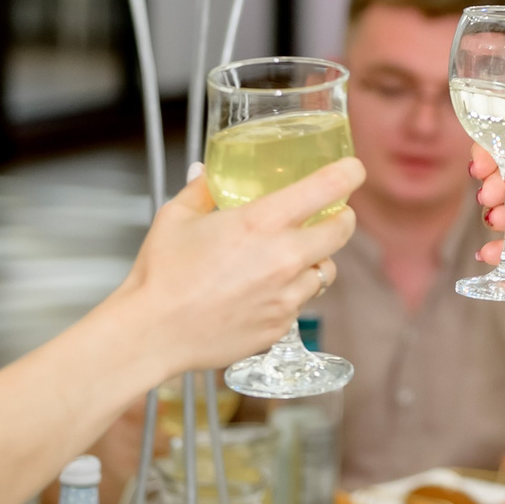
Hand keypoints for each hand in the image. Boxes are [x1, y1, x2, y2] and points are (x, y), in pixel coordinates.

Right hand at [105, 158, 364, 378]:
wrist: (152, 333)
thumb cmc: (161, 275)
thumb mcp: (177, 218)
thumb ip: (200, 190)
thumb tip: (206, 173)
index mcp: (262, 222)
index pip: (327, 188)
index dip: (348, 174)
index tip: (352, 169)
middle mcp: (284, 258)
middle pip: (342, 231)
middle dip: (341, 218)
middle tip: (330, 214)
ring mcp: (287, 296)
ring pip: (325, 271)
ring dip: (315, 260)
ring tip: (288, 258)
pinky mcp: (281, 326)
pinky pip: (300, 303)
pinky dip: (291, 294)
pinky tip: (263, 292)